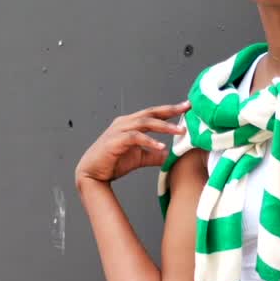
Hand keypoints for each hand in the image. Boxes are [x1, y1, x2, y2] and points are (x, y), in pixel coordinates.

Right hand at [74, 102, 189, 185]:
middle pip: (151, 112)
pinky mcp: (115, 141)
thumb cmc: (112, 162)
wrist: (92, 174)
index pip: (153, 113)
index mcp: (130, 123)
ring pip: (144, 122)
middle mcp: (125, 122)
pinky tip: (161, 146)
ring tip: (179, 131)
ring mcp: (118, 130)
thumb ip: (154, 155)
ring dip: (164, 126)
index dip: (170, 110)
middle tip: (187, 108)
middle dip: (170, 110)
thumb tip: (170, 155)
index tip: (186, 107)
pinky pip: (135, 137)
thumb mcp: (139, 158)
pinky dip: (149, 141)